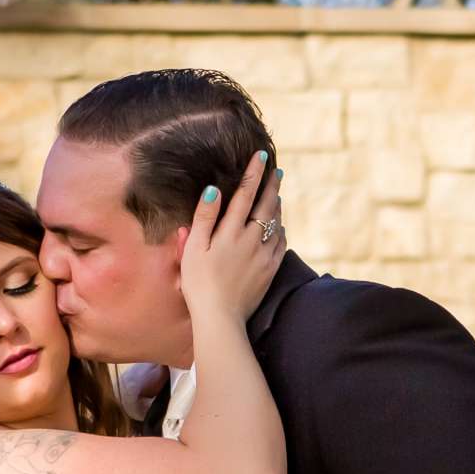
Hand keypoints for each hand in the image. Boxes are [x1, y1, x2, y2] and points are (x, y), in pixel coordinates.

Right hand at [178, 149, 284, 321]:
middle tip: (278, 171)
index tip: (261, 156)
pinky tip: (279, 227)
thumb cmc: (199, 284)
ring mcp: (263, 255)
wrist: (220, 318)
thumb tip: (214, 190)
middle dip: (272, 185)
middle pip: (266, 205)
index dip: (254, 173)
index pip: (244, 195)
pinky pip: (281, 244)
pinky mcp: (270, 270)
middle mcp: (251, 240)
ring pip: (276, 223)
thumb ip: (204, 218)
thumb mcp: (193, 249)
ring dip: (277, 206)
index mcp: (230, 232)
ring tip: (277, 195)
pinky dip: (280, 231)